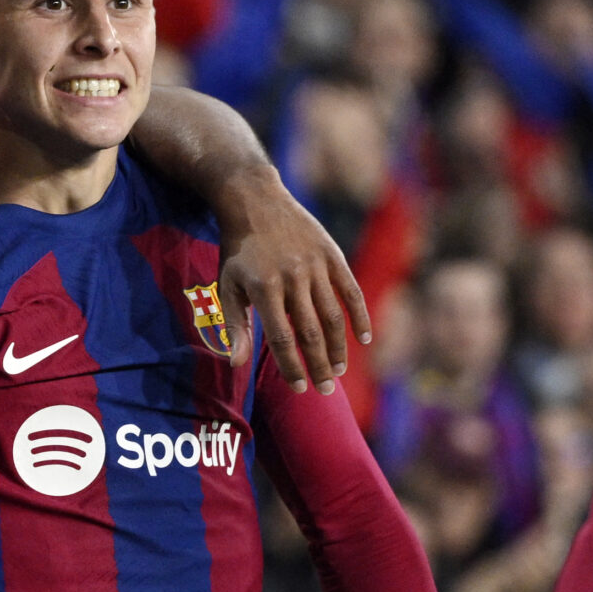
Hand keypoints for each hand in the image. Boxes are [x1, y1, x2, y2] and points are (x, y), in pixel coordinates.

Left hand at [216, 174, 371, 392]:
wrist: (255, 200)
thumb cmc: (239, 250)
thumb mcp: (228, 285)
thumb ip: (235, 326)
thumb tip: (235, 365)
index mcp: (264, 288)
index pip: (282, 338)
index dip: (292, 366)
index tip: (299, 387)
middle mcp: (292, 277)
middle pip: (311, 332)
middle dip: (319, 366)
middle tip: (325, 391)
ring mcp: (315, 265)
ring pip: (332, 316)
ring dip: (338, 348)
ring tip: (339, 371)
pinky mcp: (332, 254)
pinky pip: (351, 291)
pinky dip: (360, 316)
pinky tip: (365, 340)